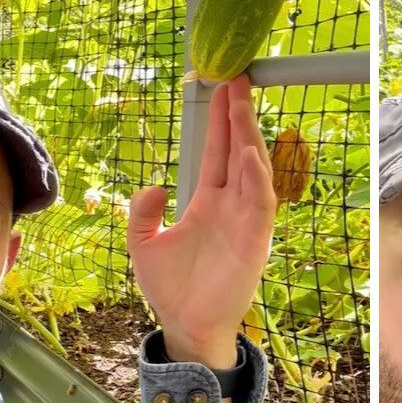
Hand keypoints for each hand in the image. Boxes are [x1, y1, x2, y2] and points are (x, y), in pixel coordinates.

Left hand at [128, 77, 276, 368]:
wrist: (185, 324)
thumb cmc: (171, 288)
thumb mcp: (143, 243)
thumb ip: (143, 211)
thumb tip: (154, 184)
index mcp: (207, 201)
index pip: (216, 151)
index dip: (219, 119)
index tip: (220, 86)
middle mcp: (230, 204)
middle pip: (237, 149)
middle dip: (237, 114)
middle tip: (237, 77)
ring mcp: (245, 220)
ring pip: (251, 169)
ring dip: (247, 136)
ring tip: (241, 105)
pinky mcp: (254, 240)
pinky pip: (258, 202)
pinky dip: (255, 177)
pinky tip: (247, 154)